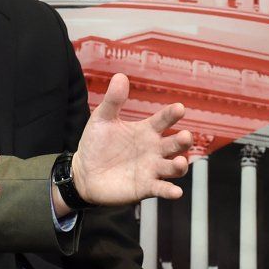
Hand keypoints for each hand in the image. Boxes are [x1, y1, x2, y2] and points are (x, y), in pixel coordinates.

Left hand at [66, 74, 193, 209]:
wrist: (83, 173)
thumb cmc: (96, 144)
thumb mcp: (102, 119)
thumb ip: (113, 100)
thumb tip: (120, 76)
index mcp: (146, 130)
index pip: (164, 120)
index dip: (172, 114)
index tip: (179, 108)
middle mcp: (154, 149)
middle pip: (175, 144)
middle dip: (183, 141)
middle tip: (185, 136)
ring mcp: (152, 169)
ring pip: (173, 167)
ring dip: (180, 165)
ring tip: (179, 162)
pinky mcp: (145, 187)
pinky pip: (161, 189)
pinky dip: (170, 191)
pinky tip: (176, 192)